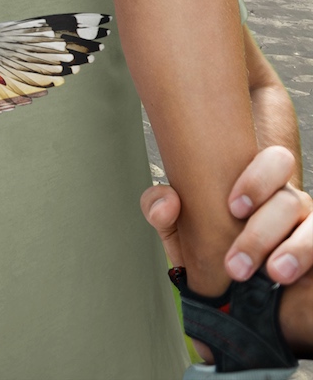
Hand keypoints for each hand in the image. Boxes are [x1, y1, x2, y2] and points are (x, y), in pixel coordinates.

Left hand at [141, 146, 312, 285]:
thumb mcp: (178, 229)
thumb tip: (167, 202)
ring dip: (294, 250)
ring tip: (271, 273)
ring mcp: (306, 231)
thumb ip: (161, 209)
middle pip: (291, 198)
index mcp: (259, 185)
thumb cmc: (205, 247)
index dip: (259, 179)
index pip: (274, 162)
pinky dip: (306, 264)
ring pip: (312, 229)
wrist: (225, 296)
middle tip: (236, 260)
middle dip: (264, 226)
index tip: (232, 206)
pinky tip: (288, 278)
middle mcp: (287, 203)